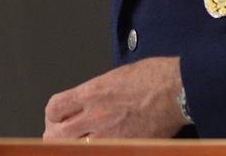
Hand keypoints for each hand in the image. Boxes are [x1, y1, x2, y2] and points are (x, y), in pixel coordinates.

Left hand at [43, 57, 188, 138]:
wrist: (175, 89)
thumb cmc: (151, 77)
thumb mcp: (114, 77)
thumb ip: (96, 93)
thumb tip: (86, 104)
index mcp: (91, 93)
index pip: (55, 108)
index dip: (51, 116)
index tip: (55, 118)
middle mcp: (95, 115)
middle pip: (57, 134)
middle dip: (55, 137)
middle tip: (59, 138)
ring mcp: (109, 134)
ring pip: (76, 149)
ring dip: (74, 147)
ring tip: (79, 145)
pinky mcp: (125, 147)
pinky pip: (101, 154)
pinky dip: (97, 151)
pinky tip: (102, 149)